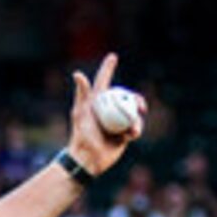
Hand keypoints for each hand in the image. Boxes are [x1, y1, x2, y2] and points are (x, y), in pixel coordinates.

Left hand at [66, 52, 132, 176]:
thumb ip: (82, 94)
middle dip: (135, 98)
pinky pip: (135, 127)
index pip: (103, 81)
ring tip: (131, 129)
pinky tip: (131, 135)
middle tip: (139, 103)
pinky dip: (135, 130)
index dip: (108, 68)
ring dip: (135, 119)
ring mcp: (116, 122)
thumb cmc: (81, 136)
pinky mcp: (123, 134)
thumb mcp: (81, 114)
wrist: (88, 159)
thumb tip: (77, 73)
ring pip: (133, 113)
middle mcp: (107, 110)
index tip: (113, 57)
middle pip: (124, 97)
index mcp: (96, 102)